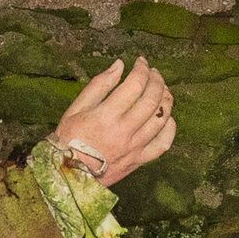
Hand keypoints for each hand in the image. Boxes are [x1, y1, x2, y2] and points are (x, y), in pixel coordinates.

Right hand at [53, 58, 175, 184]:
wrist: (69, 175)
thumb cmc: (69, 139)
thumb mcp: (76, 108)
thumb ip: (99, 85)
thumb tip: (119, 65)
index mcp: (107, 116)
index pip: (135, 85)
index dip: (141, 69)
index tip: (140, 62)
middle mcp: (124, 131)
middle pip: (152, 99)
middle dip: (156, 80)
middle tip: (153, 72)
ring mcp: (134, 147)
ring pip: (161, 119)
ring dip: (165, 99)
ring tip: (162, 89)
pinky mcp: (139, 160)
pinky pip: (163, 144)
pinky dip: (169, 128)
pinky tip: (166, 118)